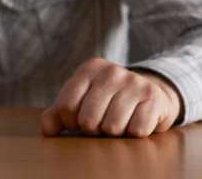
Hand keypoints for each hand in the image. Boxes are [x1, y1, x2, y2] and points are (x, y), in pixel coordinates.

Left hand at [41, 58, 182, 136]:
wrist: (149, 96)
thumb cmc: (107, 102)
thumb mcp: (80, 102)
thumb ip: (58, 114)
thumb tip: (48, 129)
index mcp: (89, 68)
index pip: (66, 106)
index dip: (70, 123)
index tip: (78, 121)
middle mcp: (111, 71)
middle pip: (88, 121)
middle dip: (93, 130)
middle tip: (101, 123)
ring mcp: (134, 82)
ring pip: (112, 128)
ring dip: (114, 134)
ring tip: (118, 121)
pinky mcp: (153, 97)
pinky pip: (136, 131)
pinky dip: (134, 134)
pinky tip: (135, 121)